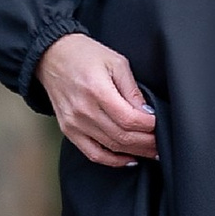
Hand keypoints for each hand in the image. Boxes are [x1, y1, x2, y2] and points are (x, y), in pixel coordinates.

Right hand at [38, 32, 158, 167]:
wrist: (52, 56)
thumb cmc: (84, 55)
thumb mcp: (115, 62)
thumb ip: (132, 89)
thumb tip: (146, 112)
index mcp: (97, 90)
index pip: (129, 119)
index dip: (149, 126)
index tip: (160, 124)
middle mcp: (84, 110)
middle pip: (122, 136)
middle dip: (147, 142)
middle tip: (162, 143)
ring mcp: (74, 123)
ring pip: (111, 147)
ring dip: (135, 152)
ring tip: (151, 151)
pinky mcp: (69, 130)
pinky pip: (93, 153)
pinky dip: (112, 160)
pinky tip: (128, 158)